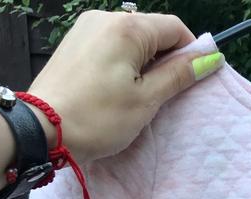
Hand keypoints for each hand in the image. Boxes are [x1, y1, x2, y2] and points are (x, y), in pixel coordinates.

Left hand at [26, 9, 223, 163]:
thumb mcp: (146, 101)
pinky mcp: (74, 42)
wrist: (42, 129)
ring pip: (130, 39)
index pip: (174, 28)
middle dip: (165, 59)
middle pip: (151, 31)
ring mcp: (86, 28)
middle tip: (165, 94)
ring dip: (144, 63)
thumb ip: (178, 76)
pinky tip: (118, 89)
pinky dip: (123, 63)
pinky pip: (110, 44)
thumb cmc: (98, 118)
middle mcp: (105, 18)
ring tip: (139, 96)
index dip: (191, 52)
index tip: (194, 79)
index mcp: (127, 28)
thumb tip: (209, 59)